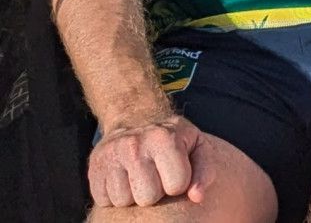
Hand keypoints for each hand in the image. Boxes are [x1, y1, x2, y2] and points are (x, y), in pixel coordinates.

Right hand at [89, 111, 208, 207]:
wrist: (138, 120)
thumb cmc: (174, 141)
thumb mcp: (198, 147)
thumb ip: (205, 171)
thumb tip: (196, 197)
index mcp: (165, 137)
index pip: (177, 186)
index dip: (179, 184)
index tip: (176, 171)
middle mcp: (134, 144)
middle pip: (147, 198)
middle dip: (156, 192)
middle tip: (156, 175)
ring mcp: (110, 155)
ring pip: (124, 202)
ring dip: (134, 195)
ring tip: (140, 176)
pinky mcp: (93, 167)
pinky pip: (103, 201)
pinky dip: (114, 196)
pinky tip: (124, 179)